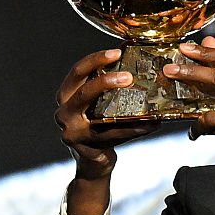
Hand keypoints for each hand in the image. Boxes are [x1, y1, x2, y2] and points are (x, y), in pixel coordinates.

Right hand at [54, 49, 159, 180]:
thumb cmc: (98, 126)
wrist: (92, 162)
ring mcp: (72, 133)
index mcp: (66, 95)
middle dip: (106, 82)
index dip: (95, 60)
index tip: (116, 51)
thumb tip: (140, 65)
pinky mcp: (85, 149)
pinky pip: (113, 137)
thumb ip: (109, 88)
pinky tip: (150, 126)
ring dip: (127, 112)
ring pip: (101, 119)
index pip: (77, 72)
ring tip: (148, 105)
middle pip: (84, 92)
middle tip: (128, 77)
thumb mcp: (98, 104)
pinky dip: (134, 131)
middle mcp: (64, 112)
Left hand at [163, 36, 214, 169]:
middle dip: (191, 70)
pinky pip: (211, 121)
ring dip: (190, 96)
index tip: (185, 49)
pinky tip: (195, 130)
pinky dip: (199, 126)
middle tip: (171, 69)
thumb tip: (209, 41)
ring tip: (174, 96)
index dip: (206, 52)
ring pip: (213, 97)